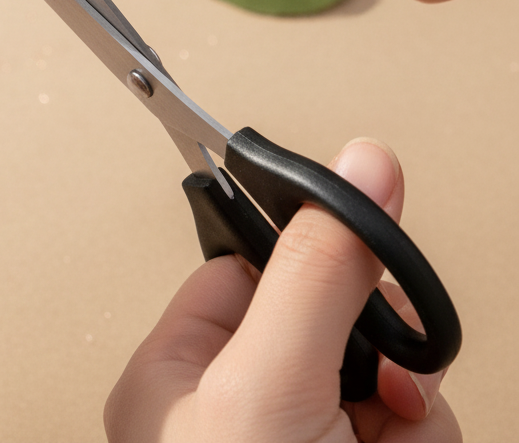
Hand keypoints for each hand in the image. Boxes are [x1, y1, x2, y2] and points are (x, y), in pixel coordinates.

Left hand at [105, 139, 460, 442]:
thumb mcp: (269, 382)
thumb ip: (315, 276)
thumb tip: (359, 168)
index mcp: (175, 372)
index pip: (246, 269)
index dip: (307, 261)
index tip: (357, 248)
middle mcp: (231, 407)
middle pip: (327, 321)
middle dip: (374, 351)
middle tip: (381, 381)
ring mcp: (294, 440)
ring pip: (378, 378)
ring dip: (406, 410)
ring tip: (383, 440)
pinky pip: (409, 430)